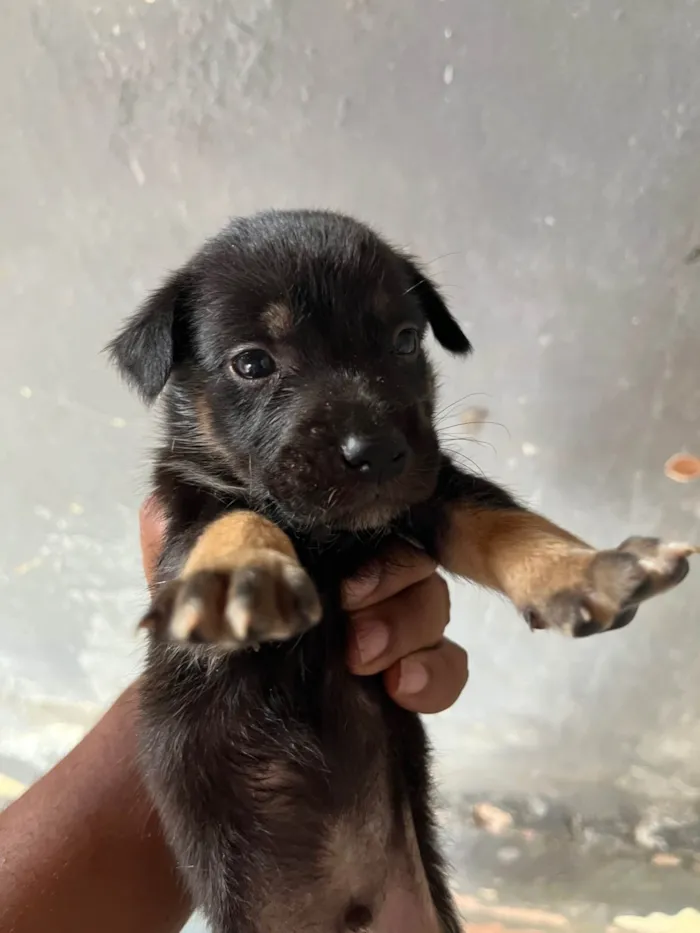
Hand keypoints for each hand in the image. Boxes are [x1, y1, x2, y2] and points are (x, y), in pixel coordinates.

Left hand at [139, 496, 467, 714]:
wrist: (229, 785)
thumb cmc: (203, 697)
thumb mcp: (184, 631)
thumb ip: (180, 571)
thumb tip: (157, 510)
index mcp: (303, 573)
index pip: (352, 536)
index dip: (362, 548)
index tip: (343, 581)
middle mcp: (348, 600)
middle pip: (402, 563)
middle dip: (392, 586)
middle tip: (354, 626)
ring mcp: (381, 643)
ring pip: (431, 606)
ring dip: (412, 626)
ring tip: (369, 663)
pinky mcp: (404, 688)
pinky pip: (445, 668)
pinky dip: (435, 673)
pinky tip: (401, 693)